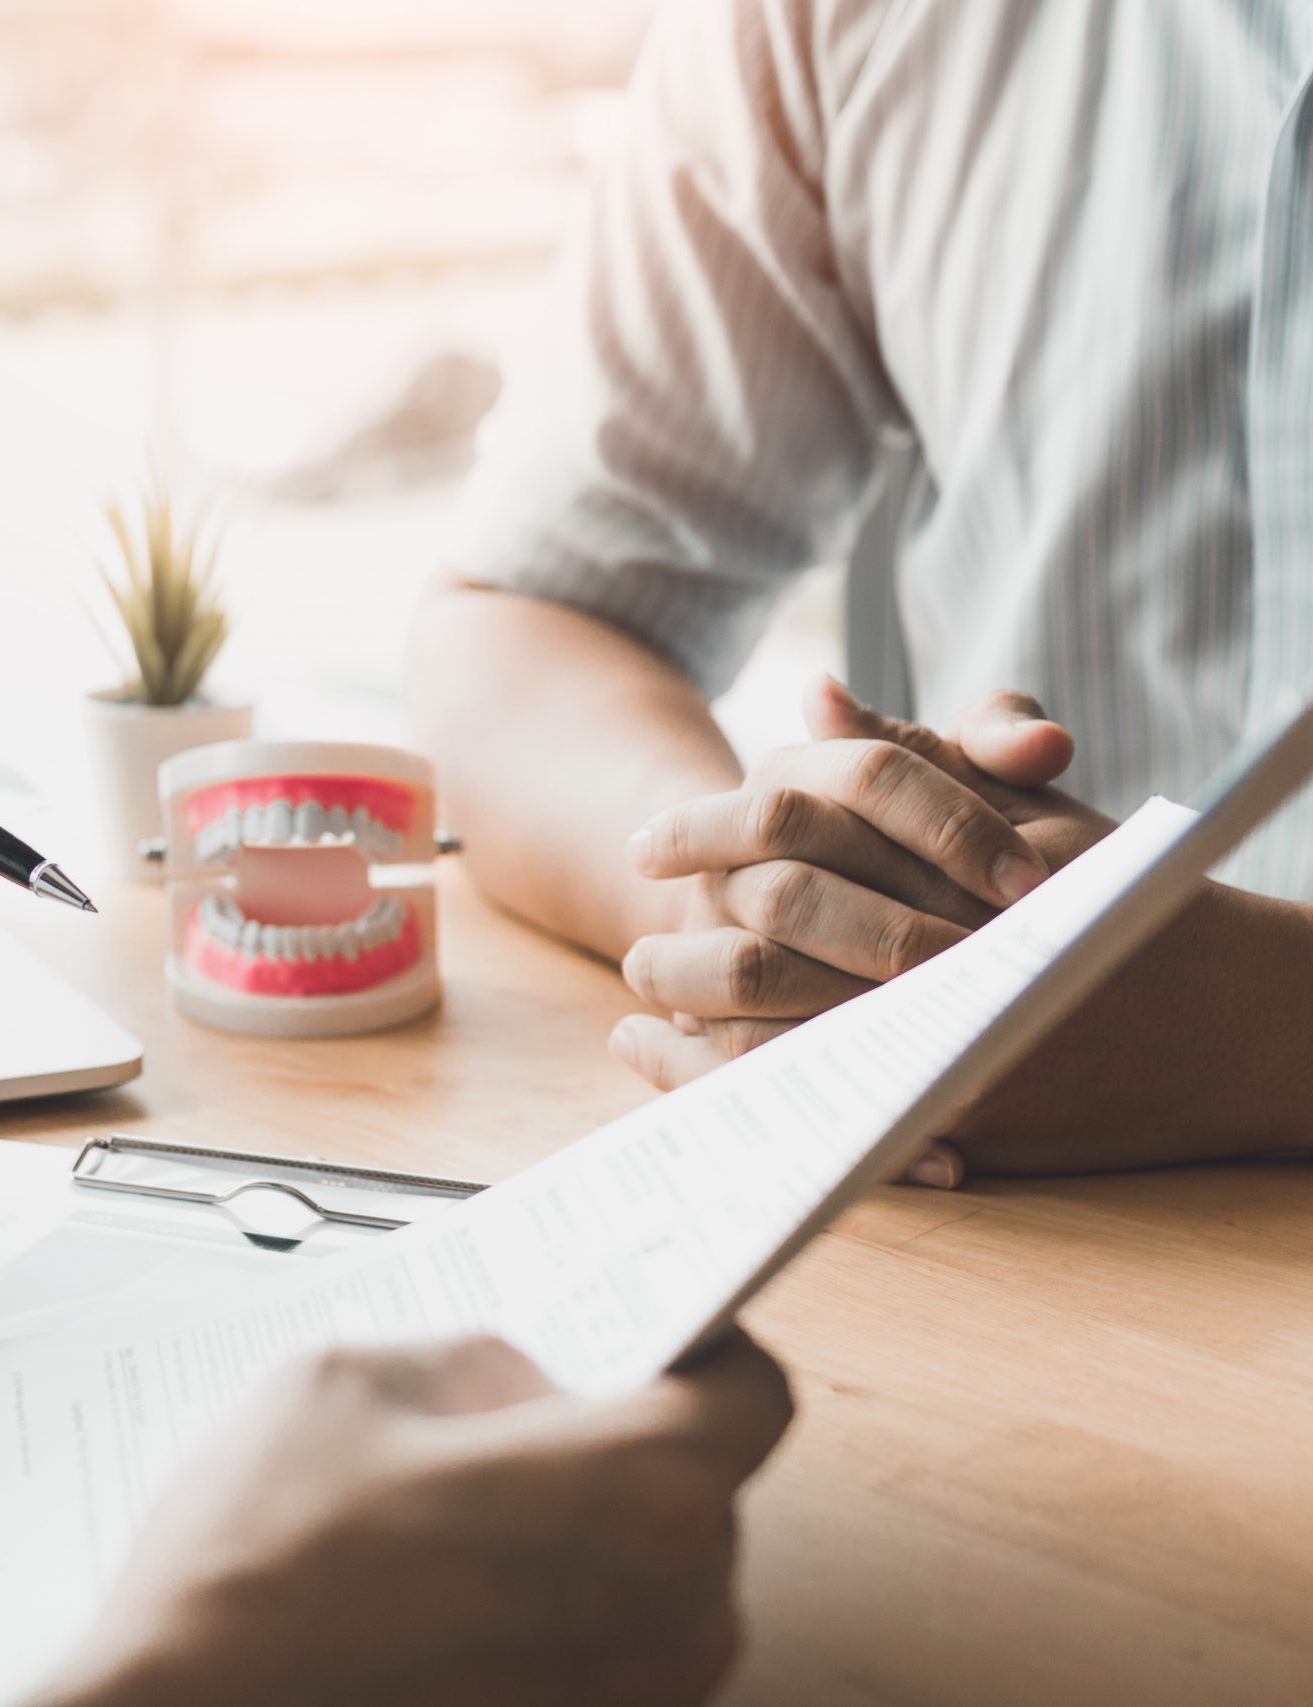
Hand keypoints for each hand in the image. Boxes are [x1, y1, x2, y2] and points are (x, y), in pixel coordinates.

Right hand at [33, 1335, 793, 1706]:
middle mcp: (666, 1614)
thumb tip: (520, 1379)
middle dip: (621, 1446)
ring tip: (465, 1517)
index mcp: (634, 1493)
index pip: (752, 1396)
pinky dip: (551, 1616)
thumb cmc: (253, 1571)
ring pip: (656, 1583)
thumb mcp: (343, 1384)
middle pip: (701, 1492)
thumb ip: (467, 1363)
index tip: (655, 1333)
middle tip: (518, 1422)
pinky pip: (606, 1659)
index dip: (702, 1350)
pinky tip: (450, 1593)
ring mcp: (630, 1701)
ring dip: (586, 1540)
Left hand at [614, 682, 1312, 1181]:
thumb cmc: (1118, 894)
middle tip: (634, 956)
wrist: (1240, 1016)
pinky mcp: (960, 1123)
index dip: (701, 832)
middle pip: (759, 938)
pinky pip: (815, 1114)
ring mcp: (947, 1042)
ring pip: (773, 1039)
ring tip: (639, 1019)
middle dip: (678, 952)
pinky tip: (692, 1080)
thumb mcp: (1029, 808)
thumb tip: (815, 699)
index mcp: (943, 854)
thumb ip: (915, 754)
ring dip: (688, 1033)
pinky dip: (736, 1096)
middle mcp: (939, 948)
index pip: (786, 823)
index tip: (649, 846)